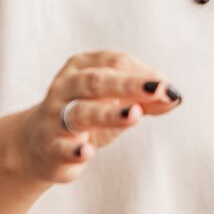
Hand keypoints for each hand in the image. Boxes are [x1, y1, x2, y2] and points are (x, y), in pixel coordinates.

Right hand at [17, 50, 181, 184]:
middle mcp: (66, 86)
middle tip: (156, 89)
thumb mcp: (115, 102)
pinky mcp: (50, 147)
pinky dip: (74, 149)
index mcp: (82, 66)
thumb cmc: (86, 115)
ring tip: (134, 115)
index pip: (115, 62)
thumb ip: (145, 99)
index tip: (166, 86)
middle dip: (129, 85)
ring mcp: (55, 116)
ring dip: (109, 114)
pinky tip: (87, 151)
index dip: (142, 73)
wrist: (38, 144)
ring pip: (82, 112)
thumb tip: (175, 96)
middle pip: (98, 81)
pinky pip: (61, 147)